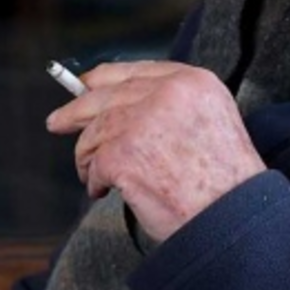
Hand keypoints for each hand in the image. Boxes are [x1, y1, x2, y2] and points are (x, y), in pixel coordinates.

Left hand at [45, 61, 266, 242]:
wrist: (231, 218)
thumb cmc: (225, 182)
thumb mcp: (212, 121)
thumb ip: (173, 105)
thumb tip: (121, 106)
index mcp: (193, 82)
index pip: (136, 71)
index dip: (104, 79)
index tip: (85, 85)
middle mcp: (167, 93)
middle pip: (106, 95)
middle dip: (76, 110)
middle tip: (57, 121)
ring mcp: (142, 122)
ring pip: (94, 132)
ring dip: (90, 158)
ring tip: (99, 178)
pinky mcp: (123, 154)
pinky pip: (94, 165)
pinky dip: (95, 181)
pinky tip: (104, 191)